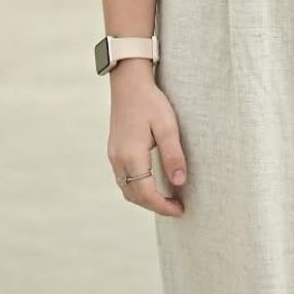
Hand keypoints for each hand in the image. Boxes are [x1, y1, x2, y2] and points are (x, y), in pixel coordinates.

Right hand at [107, 61, 186, 217]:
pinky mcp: (114, 150)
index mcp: (131, 156)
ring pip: (127, 189)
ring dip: (145, 198)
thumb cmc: (151, 102)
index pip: (146, 193)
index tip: (180, 210)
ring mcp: (113, 156)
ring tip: (166, 199)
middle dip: (155, 206)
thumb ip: (173, 155)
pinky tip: (152, 183)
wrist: (129, 83)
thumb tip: (179, 183)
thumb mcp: (167, 126)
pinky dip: (137, 187)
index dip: (163, 206)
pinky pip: (123, 178)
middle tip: (177, 207)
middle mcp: (118, 160)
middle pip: (134, 195)